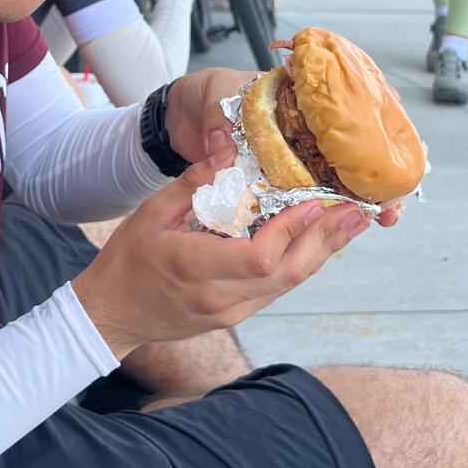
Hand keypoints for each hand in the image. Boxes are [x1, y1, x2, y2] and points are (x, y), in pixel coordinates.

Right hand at [72, 152, 372, 359]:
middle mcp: (219, 298)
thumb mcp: (151, 213)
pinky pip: (276, 289)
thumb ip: (194, 183)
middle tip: (356, 212)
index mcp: (195, 268)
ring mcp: (230, 312)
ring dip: (322, 253)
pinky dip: (300, 263)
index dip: (293, 231)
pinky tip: (319, 242)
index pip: (260, 258)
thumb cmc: (127, 261)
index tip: (316, 203)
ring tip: (351, 224)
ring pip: (288, 285)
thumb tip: (229, 150)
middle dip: (326, 242)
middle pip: (288, 275)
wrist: (111, 315)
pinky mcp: (235, 316)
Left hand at [163, 67, 402, 230]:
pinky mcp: (273, 181)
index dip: (380, 121)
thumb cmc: (202, 96)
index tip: (397, 146)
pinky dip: (318, 213)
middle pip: (351, 150)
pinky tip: (336, 230)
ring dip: (356, 199)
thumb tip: (222, 146)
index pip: (350, 101)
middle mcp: (302, 127)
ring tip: (380, 219)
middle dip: (376, 177)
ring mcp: (291, 155)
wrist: (176, 116)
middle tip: (391, 204)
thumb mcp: (212, 95)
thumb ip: (218, 119)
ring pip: (333, 178)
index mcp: (296, 95)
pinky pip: (302, 198)